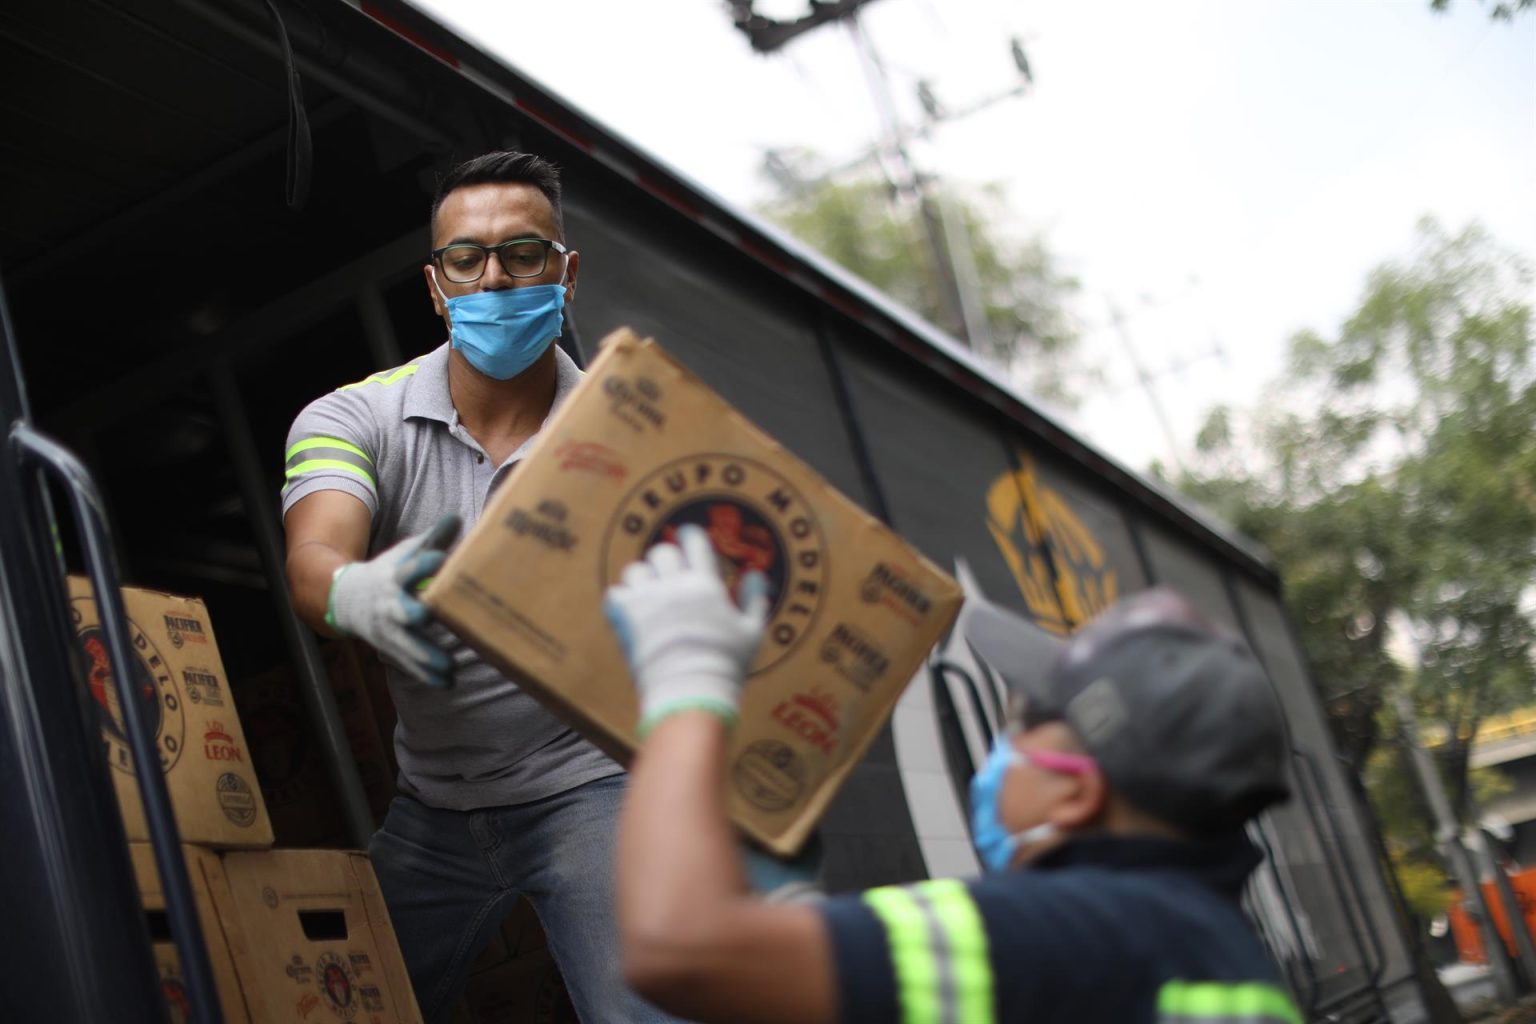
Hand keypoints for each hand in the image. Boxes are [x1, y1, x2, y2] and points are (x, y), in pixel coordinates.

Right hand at [327, 514, 460, 687]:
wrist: (347, 599)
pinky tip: (447, 683)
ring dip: (427, 657)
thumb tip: (457, 517)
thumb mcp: (406, 553)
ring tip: (451, 668)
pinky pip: (408, 665)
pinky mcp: (391, 649)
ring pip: (406, 645)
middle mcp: (390, 605)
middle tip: (432, 616)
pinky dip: (425, 676)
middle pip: (403, 611)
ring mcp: (388, 630)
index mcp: (395, 577)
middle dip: (417, 615)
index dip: (423, 563)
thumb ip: (433, 539)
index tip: (440, 557)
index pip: (409, 568)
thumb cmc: (388, 572)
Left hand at [603, 524, 768, 734]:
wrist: (691, 690)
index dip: (690, 536)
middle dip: (665, 560)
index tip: (688, 538)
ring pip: (635, 570)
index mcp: (706, 584)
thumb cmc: (726, 664)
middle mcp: (675, 585)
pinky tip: (629, 611)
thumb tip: (755, 574)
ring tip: (647, 594)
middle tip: (668, 575)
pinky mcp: (626, 618)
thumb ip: (754, 599)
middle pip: (662, 552)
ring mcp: (648, 599)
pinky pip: (614, 594)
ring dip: (642, 579)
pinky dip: (620, 600)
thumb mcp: (752, 631)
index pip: (695, 542)